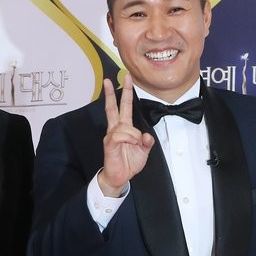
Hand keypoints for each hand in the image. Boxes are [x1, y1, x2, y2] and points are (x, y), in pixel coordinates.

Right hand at [99, 74, 154, 196]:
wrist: (119, 177)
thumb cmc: (129, 163)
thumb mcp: (144, 151)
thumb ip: (147, 141)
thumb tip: (146, 135)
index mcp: (124, 128)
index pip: (124, 107)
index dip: (125, 93)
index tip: (126, 79)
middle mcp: (116, 129)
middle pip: (114, 108)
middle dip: (113, 93)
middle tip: (108, 79)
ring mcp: (111, 136)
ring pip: (123, 125)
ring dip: (133, 134)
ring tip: (135, 144)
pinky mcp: (109, 144)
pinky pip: (119, 135)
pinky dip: (128, 138)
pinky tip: (131, 143)